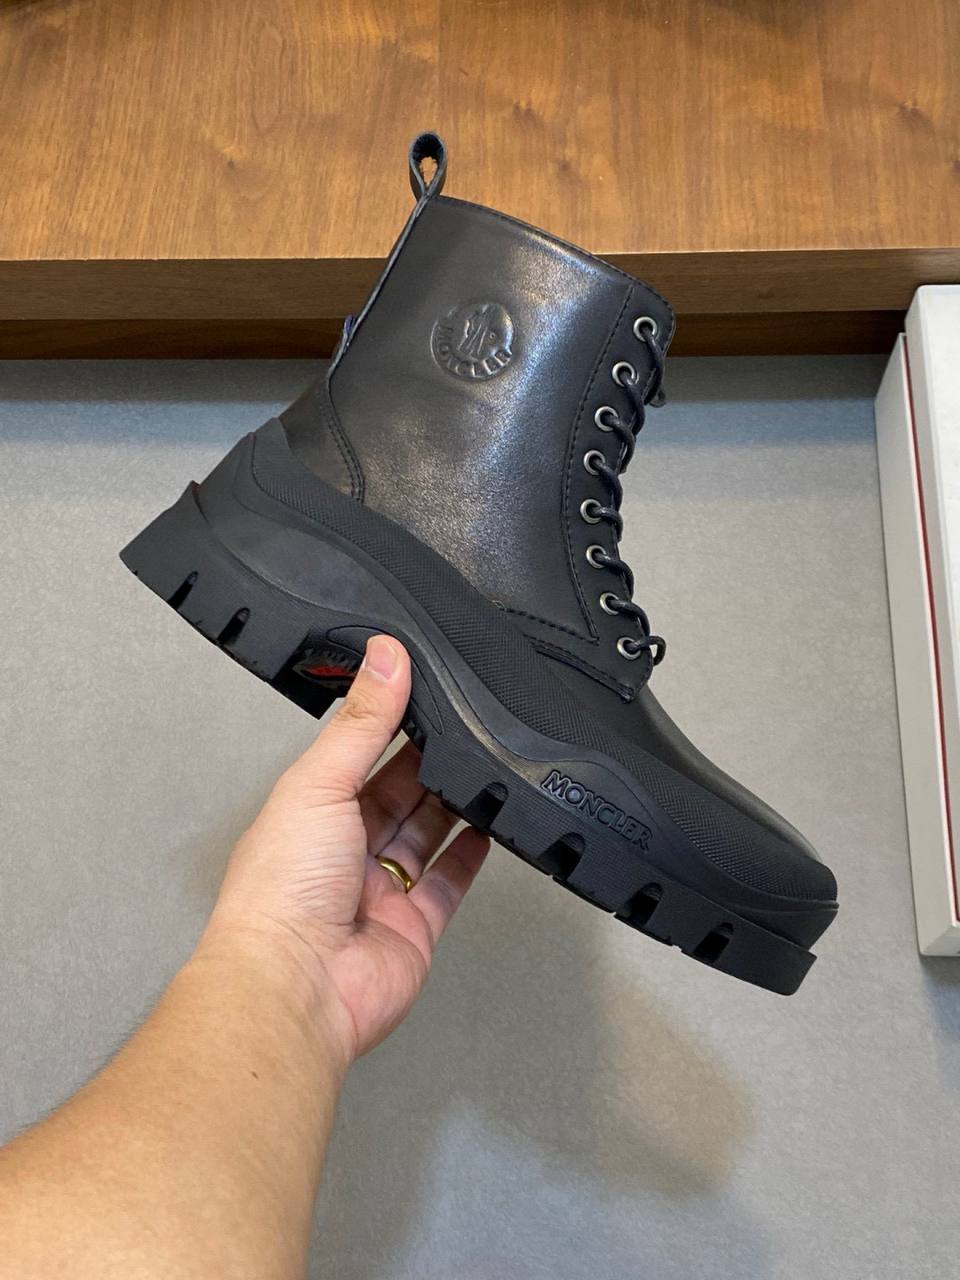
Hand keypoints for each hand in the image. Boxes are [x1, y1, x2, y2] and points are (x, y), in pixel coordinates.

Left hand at [200, 635, 488, 1063]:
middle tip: (466, 724)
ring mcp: (379, 891)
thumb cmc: (280, 893)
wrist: (297, 987)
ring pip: (426, 834)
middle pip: (395, 794)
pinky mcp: (414, 926)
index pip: (356, 756)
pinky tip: (489, 825)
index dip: (389, 725)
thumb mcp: (320, 784)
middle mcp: (340, 852)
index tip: (425, 688)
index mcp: (307, 814)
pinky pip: (449, 882)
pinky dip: (471, 854)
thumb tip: (385, 657)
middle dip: (427, 761)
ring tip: (486, 763)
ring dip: (452, 802)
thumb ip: (362, 722)